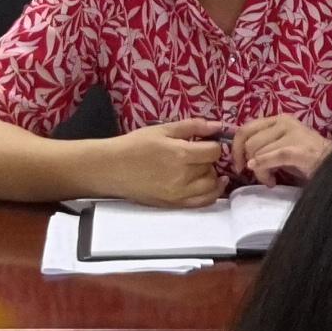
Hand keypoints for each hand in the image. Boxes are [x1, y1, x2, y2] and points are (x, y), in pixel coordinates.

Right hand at [93, 124, 233, 209]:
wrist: (113, 168)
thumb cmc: (135, 145)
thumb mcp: (163, 129)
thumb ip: (193, 126)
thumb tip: (218, 126)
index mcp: (181, 154)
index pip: (214, 152)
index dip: (213, 145)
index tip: (206, 143)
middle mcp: (183, 177)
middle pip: (212, 168)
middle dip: (209, 160)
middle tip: (198, 154)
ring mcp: (179, 194)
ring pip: (211, 187)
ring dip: (210, 176)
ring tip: (201, 168)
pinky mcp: (174, 205)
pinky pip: (202, 202)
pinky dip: (210, 194)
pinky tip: (208, 185)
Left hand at [230, 112, 329, 186]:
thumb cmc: (308, 159)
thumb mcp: (281, 147)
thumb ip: (263, 145)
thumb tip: (242, 157)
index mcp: (278, 119)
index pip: (245, 128)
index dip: (236, 148)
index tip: (239, 165)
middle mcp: (283, 122)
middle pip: (249, 142)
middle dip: (249, 162)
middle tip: (260, 176)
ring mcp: (292, 134)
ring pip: (258, 153)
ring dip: (260, 172)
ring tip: (272, 180)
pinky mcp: (298, 149)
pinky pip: (271, 158)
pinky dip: (265, 170)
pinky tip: (271, 180)